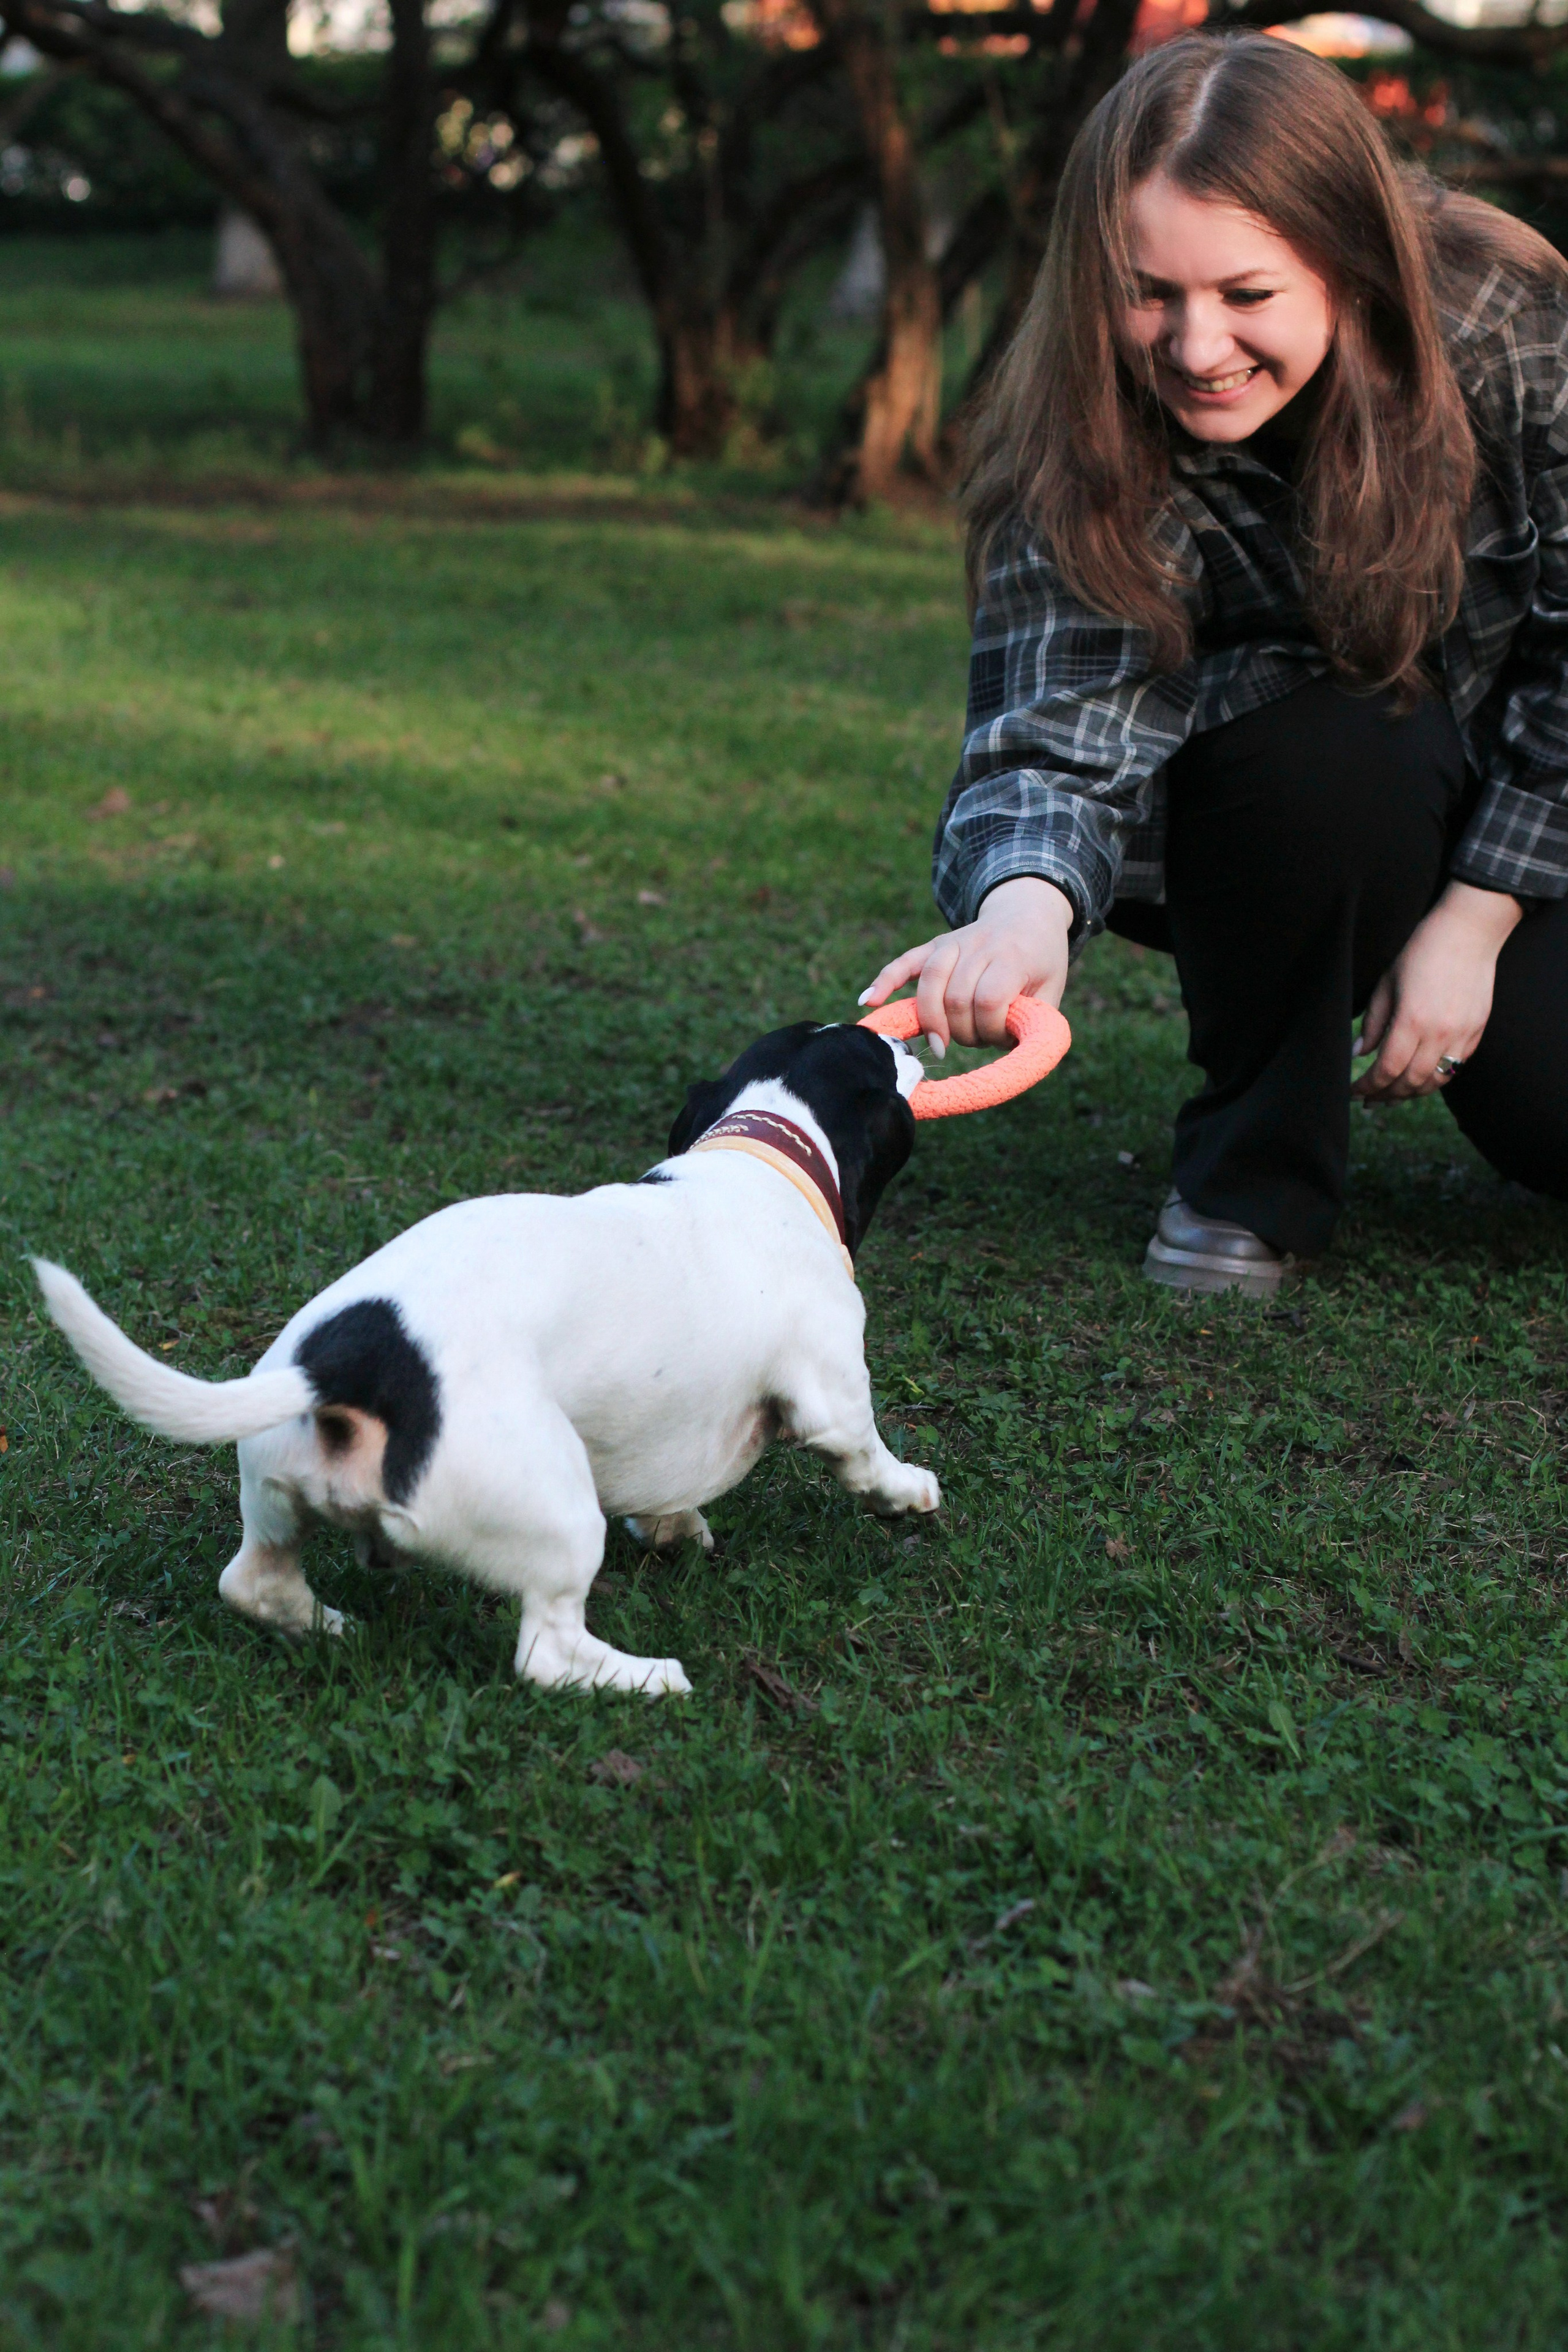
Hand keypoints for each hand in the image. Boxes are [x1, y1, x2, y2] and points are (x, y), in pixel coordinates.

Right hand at [858, 876, 1073, 1051]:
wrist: (1028, 913)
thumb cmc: (1041, 961)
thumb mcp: (1051, 989)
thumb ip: (1032, 1019)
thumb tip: (1005, 1048)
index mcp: (1012, 957)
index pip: (988, 998)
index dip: (989, 1027)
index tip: (1000, 1039)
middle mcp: (979, 945)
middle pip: (956, 996)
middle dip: (962, 1030)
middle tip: (973, 1041)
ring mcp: (953, 942)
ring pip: (930, 981)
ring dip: (930, 1019)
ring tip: (938, 1043)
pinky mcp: (935, 944)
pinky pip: (905, 962)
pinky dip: (885, 982)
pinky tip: (868, 1002)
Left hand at [1353, 881, 1521, 1103]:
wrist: (1468, 932)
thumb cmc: (1421, 952)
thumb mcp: (1387, 984)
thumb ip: (1373, 1022)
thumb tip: (1359, 1053)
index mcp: (1412, 1021)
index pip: (1386, 1070)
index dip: (1367, 1087)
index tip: (1354, 1092)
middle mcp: (1440, 1033)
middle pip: (1410, 1082)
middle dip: (1387, 1095)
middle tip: (1370, 1100)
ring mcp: (1463, 1034)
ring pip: (1436, 1080)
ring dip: (1412, 1092)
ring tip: (1392, 1095)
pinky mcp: (1477, 1031)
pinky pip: (1456, 1067)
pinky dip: (1436, 1078)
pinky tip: (1420, 1078)